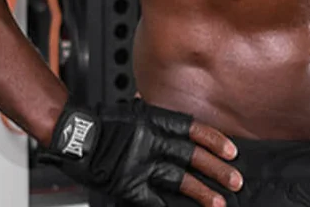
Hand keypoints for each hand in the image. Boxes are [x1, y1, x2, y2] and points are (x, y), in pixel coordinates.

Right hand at [36, 99, 243, 206]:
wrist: (74, 135)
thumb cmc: (102, 124)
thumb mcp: (134, 113)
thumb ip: (157, 122)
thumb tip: (180, 129)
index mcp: (154, 121)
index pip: (193, 129)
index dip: (214, 141)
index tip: (232, 151)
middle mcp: (151, 141)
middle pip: (192, 156)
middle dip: (217, 170)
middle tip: (236, 181)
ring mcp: (141, 164)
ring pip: (180, 180)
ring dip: (202, 193)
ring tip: (220, 203)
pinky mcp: (129, 185)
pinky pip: (154, 201)